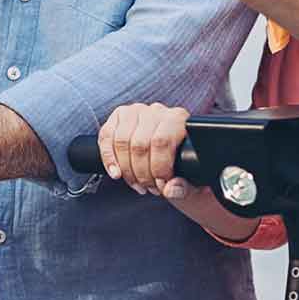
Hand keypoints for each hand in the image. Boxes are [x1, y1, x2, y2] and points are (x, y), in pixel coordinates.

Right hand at [99, 101, 258, 241]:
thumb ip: (185, 187)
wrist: (175, 160)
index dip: (158, 168)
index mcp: (178, 119)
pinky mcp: (119, 116)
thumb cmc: (185, 169)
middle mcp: (157, 111)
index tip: (161, 186)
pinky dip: (108, 158)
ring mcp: (136, 111)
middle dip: (142, 173)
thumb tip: (171, 189)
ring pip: (121, 141)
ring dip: (126, 169)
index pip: (161, 141)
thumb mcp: (192, 181)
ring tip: (137, 183)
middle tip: (149, 188)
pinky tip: (116, 173)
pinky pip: (106, 136)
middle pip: (139, 143)